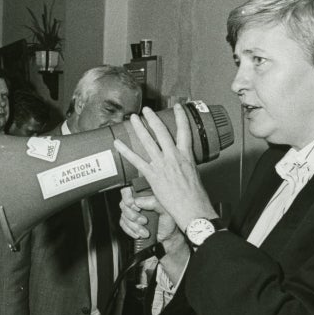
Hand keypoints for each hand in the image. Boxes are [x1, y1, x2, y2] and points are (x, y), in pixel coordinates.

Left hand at [114, 105, 216, 230]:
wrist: (192, 208)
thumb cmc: (195, 195)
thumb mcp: (193, 175)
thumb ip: (184, 166)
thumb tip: (179, 166)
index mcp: (186, 156)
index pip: (185, 131)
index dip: (181, 117)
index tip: (178, 107)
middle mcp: (174, 157)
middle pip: (162, 132)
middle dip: (153, 119)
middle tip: (146, 109)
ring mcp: (162, 165)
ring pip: (148, 141)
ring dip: (139, 128)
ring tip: (132, 118)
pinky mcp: (153, 175)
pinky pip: (136, 160)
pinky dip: (126, 151)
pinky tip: (118, 144)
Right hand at [120, 186, 178, 241]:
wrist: (168, 236)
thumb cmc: (169, 221)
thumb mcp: (165, 210)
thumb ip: (153, 202)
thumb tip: (137, 201)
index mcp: (145, 195)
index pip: (128, 190)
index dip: (128, 198)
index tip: (136, 207)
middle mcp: (137, 202)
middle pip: (123, 205)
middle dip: (133, 216)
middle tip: (144, 221)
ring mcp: (132, 212)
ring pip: (123, 216)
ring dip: (134, 226)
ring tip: (145, 231)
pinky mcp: (130, 222)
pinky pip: (123, 225)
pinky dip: (130, 230)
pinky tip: (138, 234)